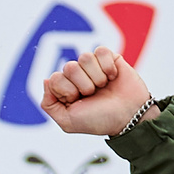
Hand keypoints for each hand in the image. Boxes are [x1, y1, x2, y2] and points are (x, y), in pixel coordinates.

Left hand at [41, 46, 155, 137]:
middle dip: (83, 85)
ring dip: (96, 77)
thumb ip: (49, 104)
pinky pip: (100, 51)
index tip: (79, 101)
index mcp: (65, 89)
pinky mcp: (110, 58)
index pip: (55, 78)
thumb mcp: (68, 122)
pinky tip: (113, 77)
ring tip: (104, 87)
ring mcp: (93, 66)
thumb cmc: (99, 120)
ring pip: (85, 57)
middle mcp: (77, 75)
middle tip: (94, 95)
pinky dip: (108, 66)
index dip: (68, 91)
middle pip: (69, 67)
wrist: (128, 117)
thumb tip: (46, 79)